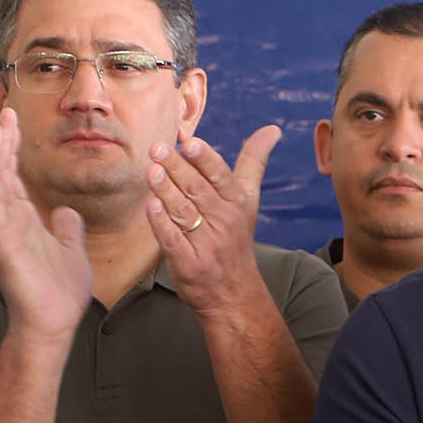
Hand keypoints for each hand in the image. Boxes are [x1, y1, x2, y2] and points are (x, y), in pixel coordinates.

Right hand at [0, 109, 91, 340]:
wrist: (53, 324)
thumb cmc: (59, 293)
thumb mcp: (71, 252)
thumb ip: (67, 229)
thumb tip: (67, 211)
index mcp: (25, 221)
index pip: (15, 177)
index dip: (13, 148)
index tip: (13, 120)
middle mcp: (10, 222)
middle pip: (2, 174)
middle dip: (2, 143)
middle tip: (3, 113)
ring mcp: (4, 232)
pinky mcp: (3, 245)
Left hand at [144, 126, 280, 315]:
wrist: (234, 292)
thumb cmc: (236, 239)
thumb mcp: (249, 200)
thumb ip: (254, 162)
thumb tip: (272, 129)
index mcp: (237, 202)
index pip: (220, 176)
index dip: (205, 159)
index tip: (190, 143)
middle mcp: (223, 221)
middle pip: (197, 190)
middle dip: (176, 168)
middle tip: (157, 149)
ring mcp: (205, 243)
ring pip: (183, 211)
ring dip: (166, 190)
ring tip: (151, 171)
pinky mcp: (188, 262)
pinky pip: (173, 240)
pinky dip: (162, 224)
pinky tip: (152, 207)